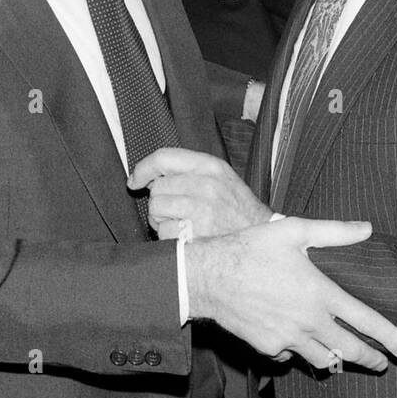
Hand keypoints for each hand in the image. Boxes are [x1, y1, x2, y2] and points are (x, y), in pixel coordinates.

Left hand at [129, 147, 269, 238]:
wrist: (261, 240)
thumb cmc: (239, 212)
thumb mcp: (222, 180)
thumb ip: (190, 172)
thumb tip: (149, 176)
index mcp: (211, 167)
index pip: (164, 157)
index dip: (143, 168)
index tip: (135, 180)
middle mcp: (206, 185)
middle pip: (157, 188)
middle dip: (160, 202)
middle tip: (177, 212)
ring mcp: (202, 210)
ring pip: (156, 210)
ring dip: (162, 221)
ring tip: (183, 225)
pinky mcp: (196, 235)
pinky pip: (163, 233)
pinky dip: (169, 239)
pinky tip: (187, 238)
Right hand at [186, 217, 396, 372]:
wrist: (208, 275)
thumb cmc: (250, 248)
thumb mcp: (294, 230)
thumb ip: (334, 231)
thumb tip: (365, 228)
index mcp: (319, 293)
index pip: (365, 321)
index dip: (389, 337)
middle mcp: (307, 321)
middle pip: (349, 350)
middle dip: (371, 359)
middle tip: (383, 362)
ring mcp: (287, 338)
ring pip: (323, 360)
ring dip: (338, 359)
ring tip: (345, 354)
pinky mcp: (267, 346)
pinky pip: (291, 355)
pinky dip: (299, 351)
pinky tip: (299, 340)